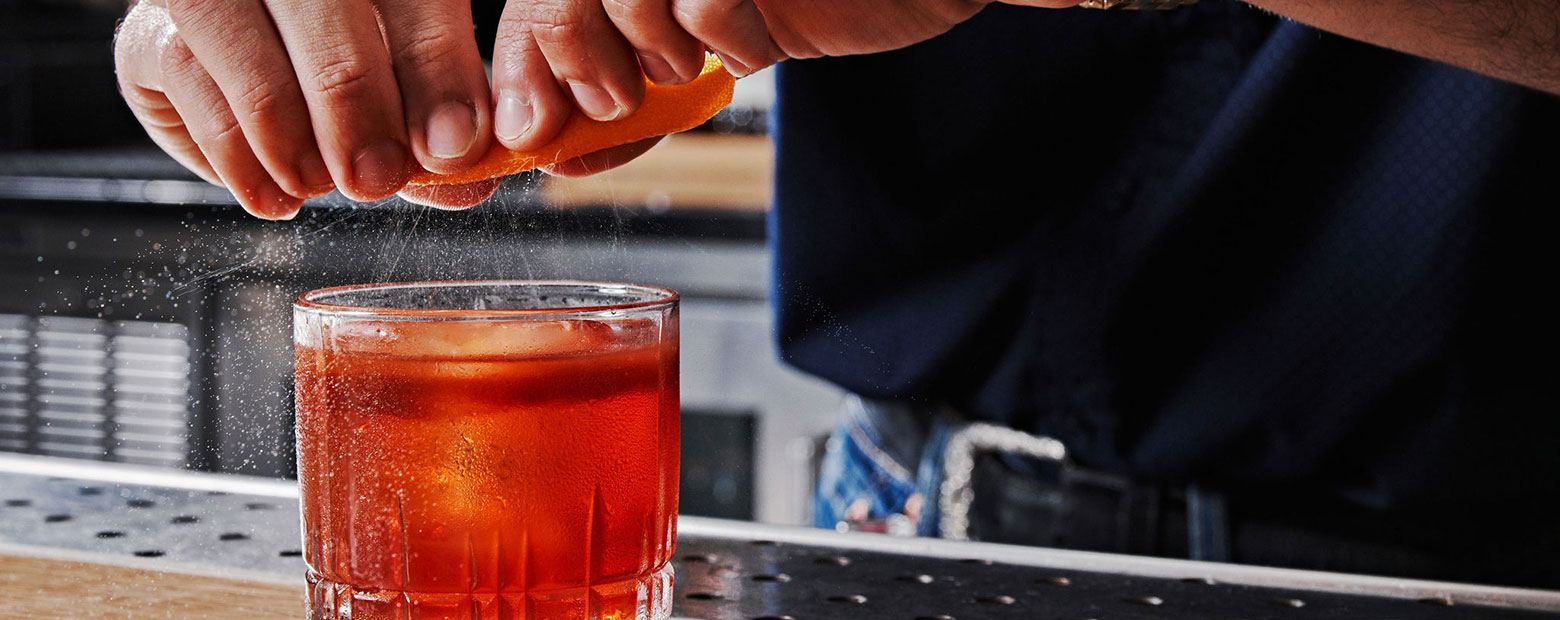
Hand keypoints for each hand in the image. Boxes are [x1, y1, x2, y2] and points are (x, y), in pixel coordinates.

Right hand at [115, 0, 494, 217]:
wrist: (246, 66)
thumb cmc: (342, 81)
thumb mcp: (403, 98)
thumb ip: (434, 126)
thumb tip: (468, 173)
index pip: (412, 0)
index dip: (435, 69)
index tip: (453, 143)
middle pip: (318, 4)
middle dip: (353, 100)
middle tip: (377, 176)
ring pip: (233, 34)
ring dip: (283, 126)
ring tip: (319, 184)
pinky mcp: (149, 35)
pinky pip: (181, 75)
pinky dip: (232, 149)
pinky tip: (274, 192)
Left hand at [490, 0, 1085, 155]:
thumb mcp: (698, 58)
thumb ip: (627, 104)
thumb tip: (554, 154)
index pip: (533, 0)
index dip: (518, 66)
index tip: (527, 132)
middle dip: (573, 64)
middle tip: (621, 101)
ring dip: (655, 53)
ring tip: (697, 62)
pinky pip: (705, 3)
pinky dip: (729, 43)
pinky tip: (755, 41)